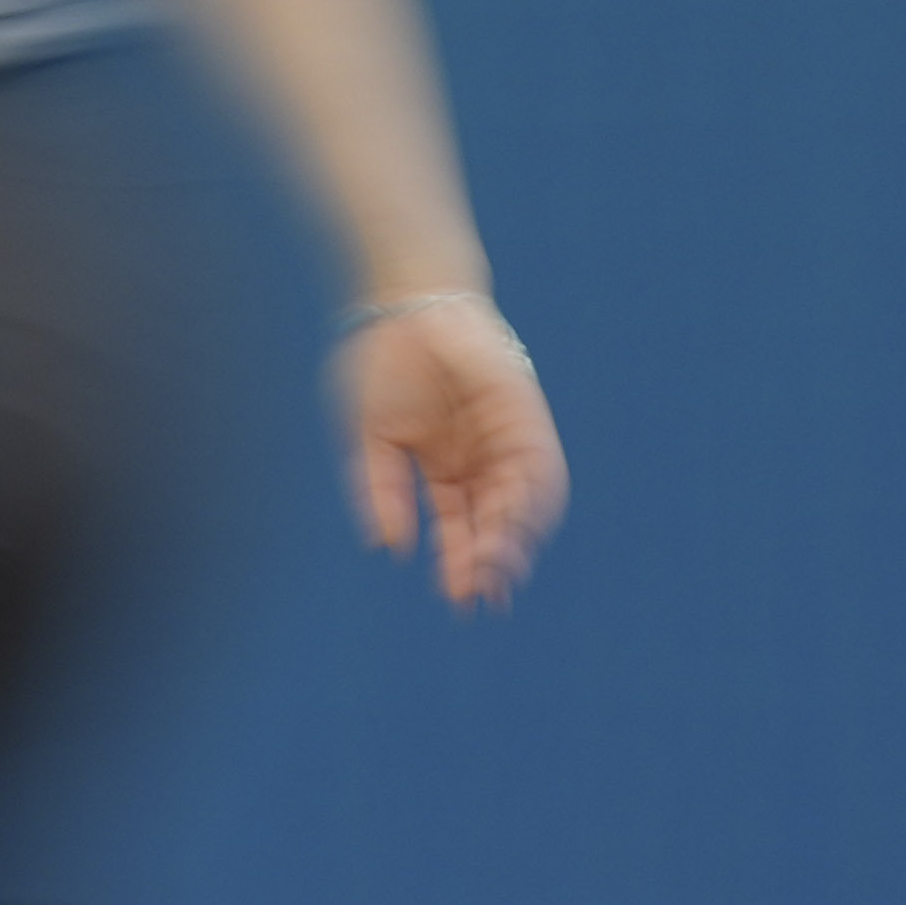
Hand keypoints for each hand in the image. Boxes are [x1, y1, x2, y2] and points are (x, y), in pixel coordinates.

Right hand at [336, 294, 566, 605]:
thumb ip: (379, 492)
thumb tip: (388, 550)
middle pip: (493, 522)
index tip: (458, 598)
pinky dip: (525, 504)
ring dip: (509, 542)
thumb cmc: (378, 363)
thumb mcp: (369, 437)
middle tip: (479, 601)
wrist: (403, 303)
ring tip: (492, 576)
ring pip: (519, 504)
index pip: (458, 524)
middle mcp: (479, 456)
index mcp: (441, 463)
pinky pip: (537, 471)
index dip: (461, 562)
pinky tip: (503, 531)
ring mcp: (505, 437)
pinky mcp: (524, 417)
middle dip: (489, 563)